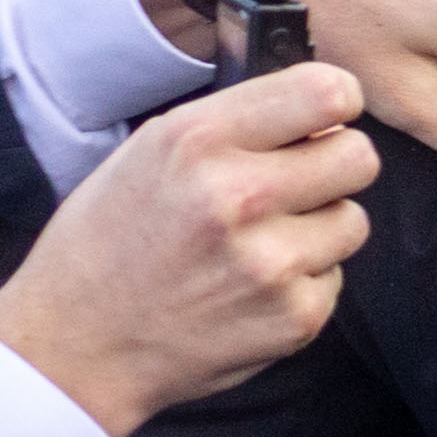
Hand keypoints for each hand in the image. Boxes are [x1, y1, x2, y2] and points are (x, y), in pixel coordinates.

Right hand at [0, 63, 377, 429]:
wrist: (77, 344)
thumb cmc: (111, 240)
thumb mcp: (150, 152)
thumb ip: (237, 125)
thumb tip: (326, 111)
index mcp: (198, 140)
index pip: (327, 92)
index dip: (338, 103)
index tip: (326, 119)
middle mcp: (238, 195)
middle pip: (359, 157)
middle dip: (334, 168)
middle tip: (296, 187)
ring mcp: (270, 262)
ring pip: (353, 221)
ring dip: (318, 230)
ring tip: (259, 246)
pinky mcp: (294, 317)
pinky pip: (335, 278)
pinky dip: (303, 284)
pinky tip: (250, 291)